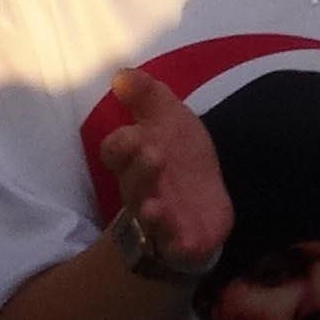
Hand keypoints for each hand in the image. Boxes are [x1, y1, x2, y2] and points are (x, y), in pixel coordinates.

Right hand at [96, 67, 232, 273]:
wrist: (203, 206)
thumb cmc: (180, 159)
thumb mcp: (170, 120)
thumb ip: (147, 96)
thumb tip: (121, 74)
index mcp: (136, 159)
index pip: (116, 152)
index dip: (121, 145)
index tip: (133, 136)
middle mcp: (142, 190)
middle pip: (131, 183)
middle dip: (139, 171)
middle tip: (154, 155)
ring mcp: (161, 219)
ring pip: (148, 217)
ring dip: (150, 211)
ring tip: (155, 207)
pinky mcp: (182, 241)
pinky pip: (175, 246)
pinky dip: (177, 244)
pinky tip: (184, 240)